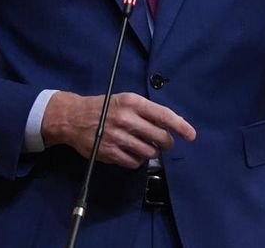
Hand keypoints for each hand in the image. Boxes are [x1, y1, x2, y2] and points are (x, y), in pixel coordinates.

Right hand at [41, 91, 195, 168]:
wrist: (73, 118)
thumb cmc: (104, 107)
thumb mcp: (126, 101)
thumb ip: (148, 111)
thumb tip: (175, 122)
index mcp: (132, 102)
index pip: (164, 115)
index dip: (181, 126)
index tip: (191, 135)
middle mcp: (126, 119)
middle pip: (160, 137)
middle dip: (167, 143)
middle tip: (164, 143)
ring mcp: (117, 137)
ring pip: (149, 152)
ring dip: (152, 152)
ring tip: (146, 147)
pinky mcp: (110, 153)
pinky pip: (134, 162)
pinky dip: (138, 160)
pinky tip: (133, 153)